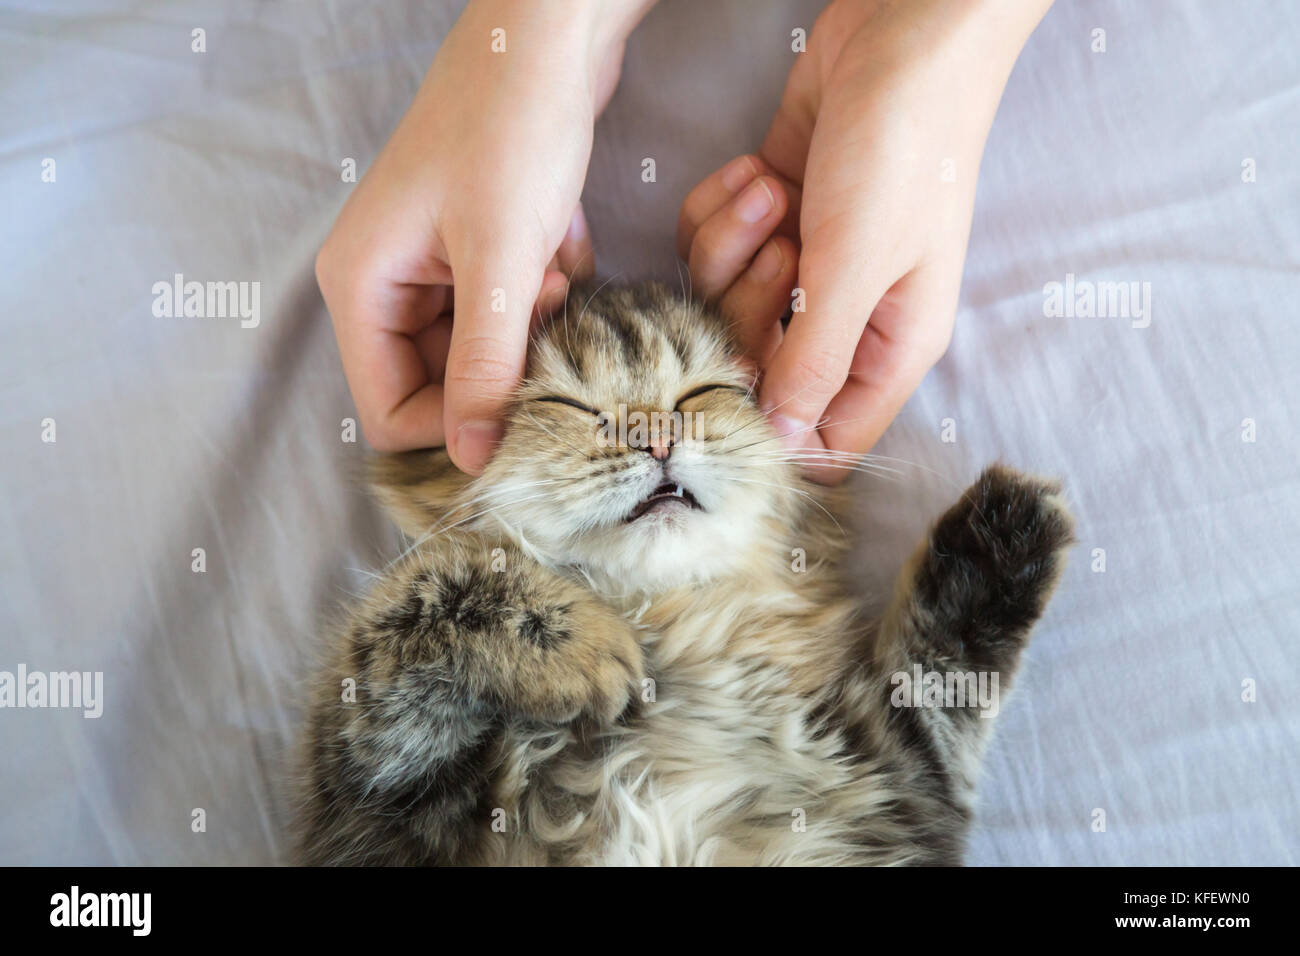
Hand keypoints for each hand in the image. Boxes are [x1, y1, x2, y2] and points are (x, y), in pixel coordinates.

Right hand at [317, 0, 653, 471]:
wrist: (549, 37)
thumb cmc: (512, 128)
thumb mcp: (500, 258)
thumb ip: (484, 365)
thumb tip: (474, 461)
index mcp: (362, 288)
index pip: (388, 414)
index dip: (455, 426)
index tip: (522, 404)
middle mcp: (386, 285)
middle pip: (440, 387)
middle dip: (503, 367)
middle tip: (543, 316)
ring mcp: (431, 267)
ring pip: (483, 352)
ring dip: (529, 331)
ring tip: (552, 273)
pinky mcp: (475, 251)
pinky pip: (510, 312)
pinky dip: (543, 293)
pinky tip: (557, 244)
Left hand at [679, 0, 1051, 480]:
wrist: (901, 35)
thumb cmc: (903, 150)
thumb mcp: (858, 265)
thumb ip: (814, 360)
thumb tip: (783, 441)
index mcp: (888, 347)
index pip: (827, 437)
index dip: (778, 427)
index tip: (742, 382)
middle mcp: (844, 316)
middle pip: (755, 367)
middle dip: (747, 308)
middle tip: (786, 246)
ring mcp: (804, 264)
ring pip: (721, 301)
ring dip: (732, 246)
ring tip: (779, 191)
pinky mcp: (768, 218)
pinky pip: (709, 244)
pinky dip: (722, 208)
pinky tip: (761, 170)